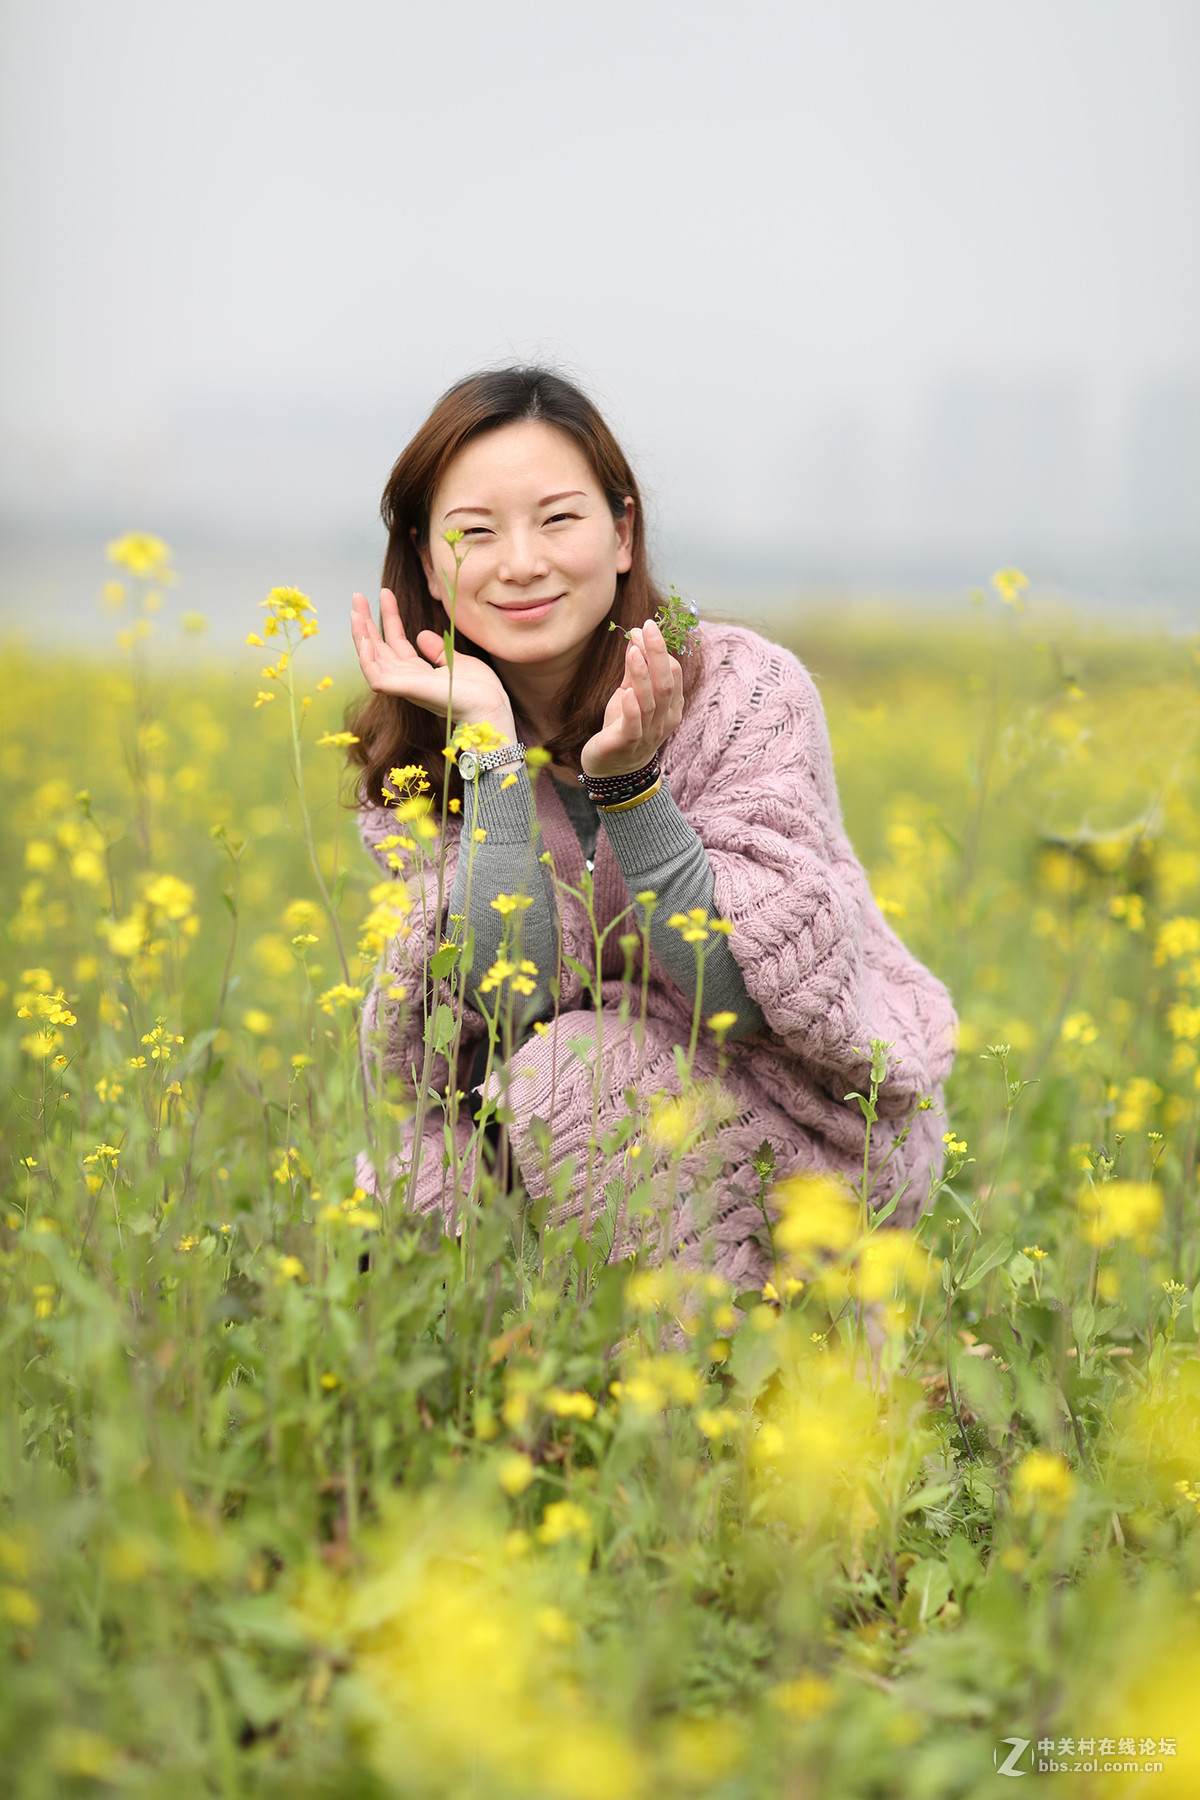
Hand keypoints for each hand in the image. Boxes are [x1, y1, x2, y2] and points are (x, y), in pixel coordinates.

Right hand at [351, 589, 515, 737]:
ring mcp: (404, 686)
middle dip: (366, 623)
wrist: (491, 707)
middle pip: (378, 648)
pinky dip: (366, 658)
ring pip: (371, 660)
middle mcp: (407, 680)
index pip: (396, 642)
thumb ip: (438, 650)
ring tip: (355, 611)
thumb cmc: (481, 691)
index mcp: (419, 673)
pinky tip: (364, 638)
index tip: (386, 592)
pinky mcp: (404, 690)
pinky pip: (375, 676)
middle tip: (357, 596)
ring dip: (360, 635)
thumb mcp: (457, 661)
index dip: (390, 617)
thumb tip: (422, 635)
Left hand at [580, 617, 682, 776]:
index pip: (673, 673)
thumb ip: (633, 671)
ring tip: (635, 650)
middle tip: (647, 627)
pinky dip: (632, 708)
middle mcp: (664, 719)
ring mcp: (648, 733)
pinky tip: (627, 692)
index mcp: (670, 706)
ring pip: (651, 701)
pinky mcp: (627, 744)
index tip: (645, 627)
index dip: (660, 649)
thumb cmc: (623, 729)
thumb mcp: (628, 695)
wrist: (614, 771)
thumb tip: (635, 639)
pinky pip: (634, 725)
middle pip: (666, 683)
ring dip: (643, 674)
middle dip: (657, 653)